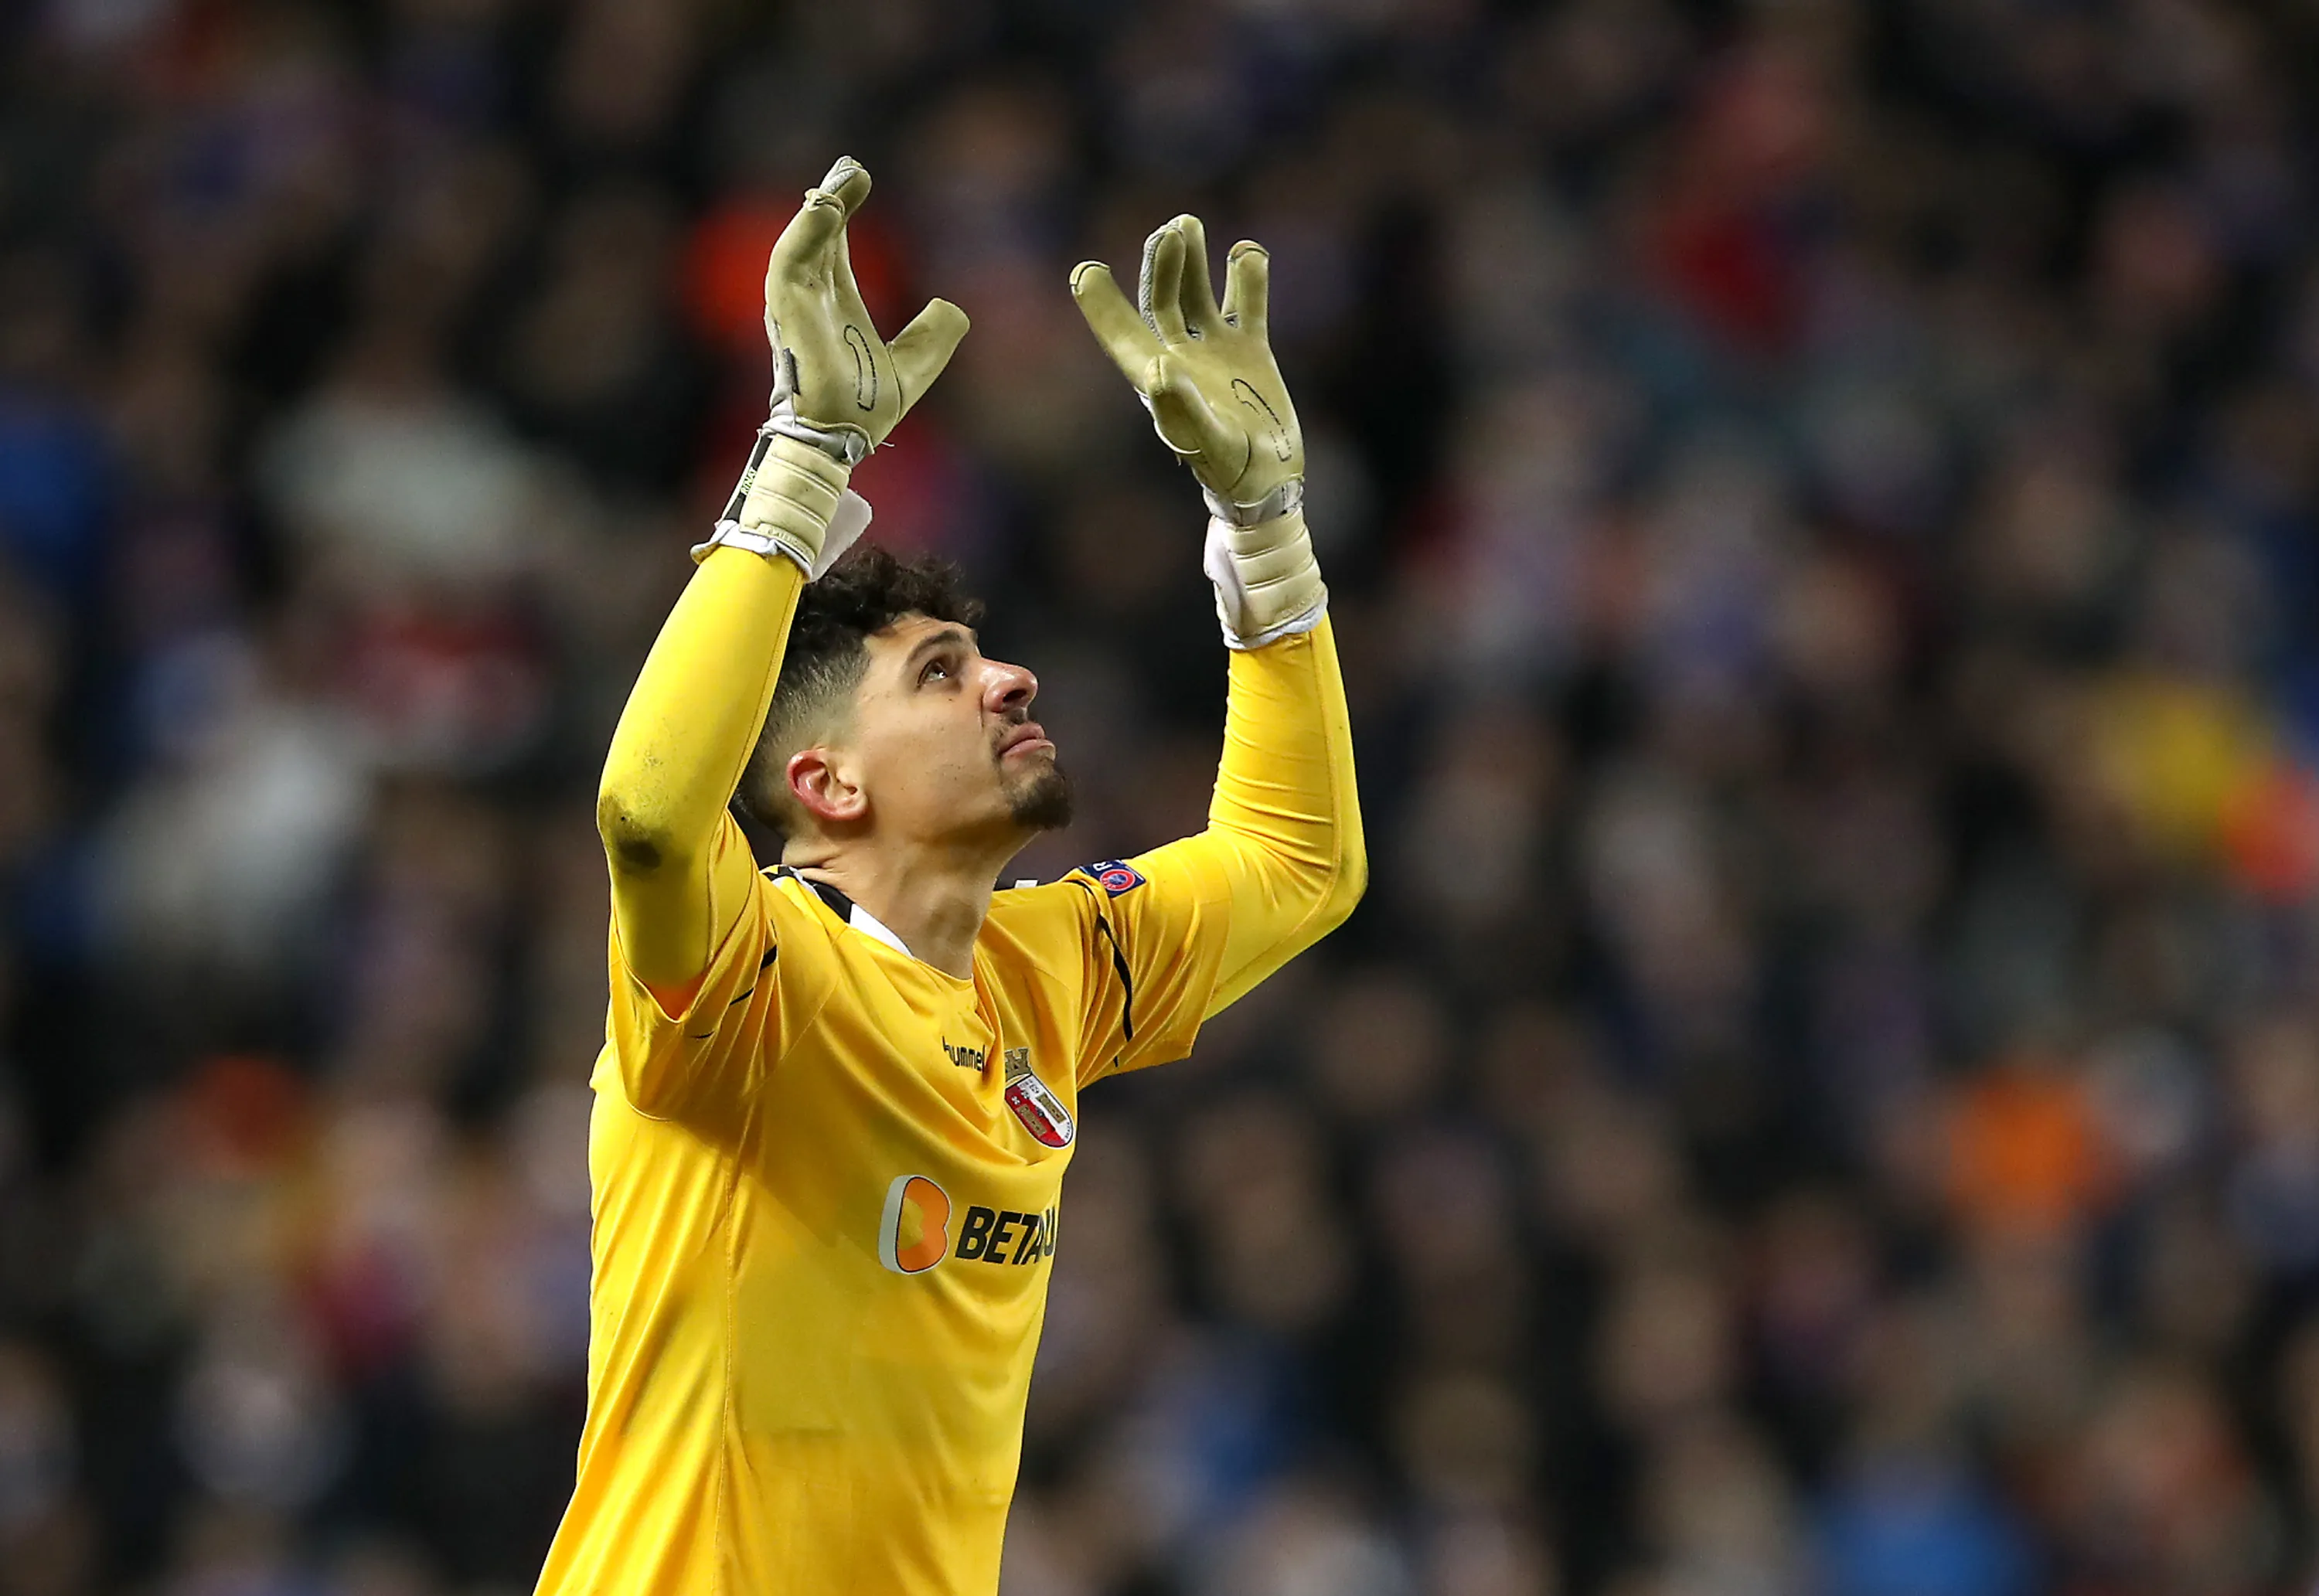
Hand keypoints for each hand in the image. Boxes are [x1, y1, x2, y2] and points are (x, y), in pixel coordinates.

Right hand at [765, 157, 968, 457]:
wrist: (845, 437)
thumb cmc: (865, 409)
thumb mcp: (915, 365)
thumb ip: (934, 335)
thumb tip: (952, 306)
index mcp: (838, 304)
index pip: (836, 246)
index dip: (845, 211)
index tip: (857, 178)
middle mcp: (813, 298)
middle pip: (819, 234)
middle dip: (833, 198)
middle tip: (853, 168)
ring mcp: (796, 303)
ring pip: (802, 242)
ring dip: (820, 208)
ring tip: (842, 180)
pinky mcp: (787, 310)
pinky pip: (790, 260)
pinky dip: (805, 232)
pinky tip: (826, 208)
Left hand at [1071, 215, 1301, 519]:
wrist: (1268, 482)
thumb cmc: (1229, 470)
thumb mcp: (1207, 443)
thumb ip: (1181, 407)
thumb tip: (1159, 366)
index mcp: (1157, 380)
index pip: (1122, 334)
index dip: (1101, 306)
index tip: (1086, 272)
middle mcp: (1180, 358)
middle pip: (1160, 302)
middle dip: (1161, 266)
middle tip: (1171, 233)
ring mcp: (1214, 351)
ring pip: (1196, 295)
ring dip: (1191, 261)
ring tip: (1187, 224)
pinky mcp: (1249, 350)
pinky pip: (1247, 306)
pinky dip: (1247, 279)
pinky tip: (1246, 252)